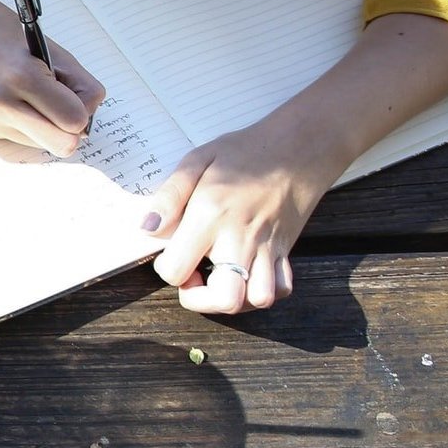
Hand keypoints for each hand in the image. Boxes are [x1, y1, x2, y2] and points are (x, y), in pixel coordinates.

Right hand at [0, 0, 107, 158]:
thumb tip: (86, 122)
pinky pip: (17, 139)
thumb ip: (78, 84)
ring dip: (42, 125)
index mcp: (22, 76)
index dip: (83, 110)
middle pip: (62, 145)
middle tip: (61, 106)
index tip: (76, 96)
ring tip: (26, 95)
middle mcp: (0, 104)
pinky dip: (21, 124)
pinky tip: (7, 100)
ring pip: (40, 144)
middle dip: (68, 128)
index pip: (75, 120)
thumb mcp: (49, 48)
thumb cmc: (1, 29)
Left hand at [145, 112, 349, 315]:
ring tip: (220, 278)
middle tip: (195, 277)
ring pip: (257, 299)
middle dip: (201, 300)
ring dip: (234, 300)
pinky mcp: (285, 250)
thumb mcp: (197, 160)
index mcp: (211, 216)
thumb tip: (148, 228)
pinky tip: (246, 275)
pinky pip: (281, 288)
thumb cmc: (245, 151)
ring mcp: (267, 247)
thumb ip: (169, 195)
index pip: (177, 270)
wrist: (299, 146)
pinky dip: (263, 292)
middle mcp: (241, 237)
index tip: (170, 254)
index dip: (167, 270)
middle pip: (225, 299)